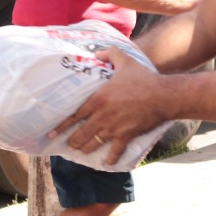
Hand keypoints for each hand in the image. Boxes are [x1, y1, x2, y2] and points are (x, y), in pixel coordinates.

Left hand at [49, 49, 171, 165]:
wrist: (163, 95)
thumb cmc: (143, 78)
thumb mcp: (125, 60)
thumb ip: (110, 54)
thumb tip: (98, 52)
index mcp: (97, 99)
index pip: (74, 116)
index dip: (62, 126)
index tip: (52, 133)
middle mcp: (101, 116)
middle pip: (80, 134)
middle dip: (73, 142)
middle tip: (70, 145)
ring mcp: (113, 128)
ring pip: (93, 144)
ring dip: (86, 149)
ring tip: (83, 151)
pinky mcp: (126, 136)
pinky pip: (114, 152)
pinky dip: (110, 159)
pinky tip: (107, 163)